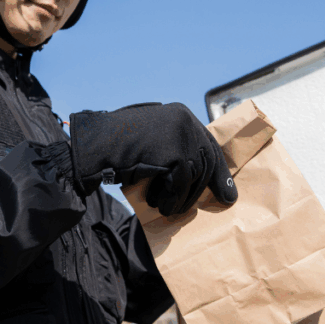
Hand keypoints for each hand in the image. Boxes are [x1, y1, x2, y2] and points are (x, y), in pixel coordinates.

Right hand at [69, 102, 236, 215]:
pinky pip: (181, 182)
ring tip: (169, 209)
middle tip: (213, 204)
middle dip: (211, 186)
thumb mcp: (152, 142)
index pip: (209, 144)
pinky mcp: (175, 150)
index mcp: (180, 114)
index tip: (228, 192)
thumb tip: (197, 172)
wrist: (96, 145)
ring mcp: (181, 133)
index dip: (220, 170)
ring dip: (183, 198)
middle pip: (207, 160)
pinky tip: (160, 205)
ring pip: (195, 174)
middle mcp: (184, 119)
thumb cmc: (117, 147)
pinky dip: (172, 198)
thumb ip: (174, 149)